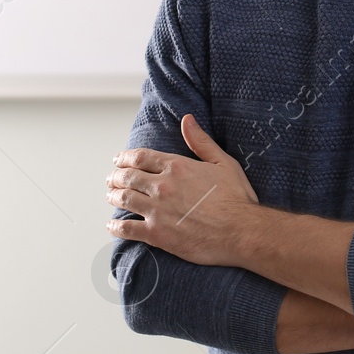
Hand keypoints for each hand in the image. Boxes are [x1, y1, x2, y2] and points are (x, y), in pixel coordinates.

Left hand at [106, 114, 257, 266]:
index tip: (118, 160)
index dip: (125, 158)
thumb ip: (201, 141)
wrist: (241, 231)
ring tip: (111, 196)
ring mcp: (157, 210)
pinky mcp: (157, 234)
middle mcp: (162, 186)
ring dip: (113, 196)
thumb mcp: (223, 162)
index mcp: (177, 166)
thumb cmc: (236, 198)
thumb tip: (187, 119)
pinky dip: (116, 226)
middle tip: (112, 179)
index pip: (140, 157)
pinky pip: (127, 228)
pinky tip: (113, 225)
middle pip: (128, 177)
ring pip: (124, 199)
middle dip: (116, 177)